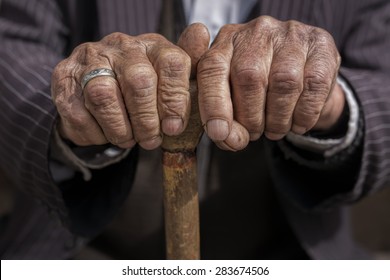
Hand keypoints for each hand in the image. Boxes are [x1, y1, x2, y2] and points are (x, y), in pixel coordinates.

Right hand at [51, 32, 191, 149]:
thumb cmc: (142, 89)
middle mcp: (121, 46)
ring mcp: (90, 58)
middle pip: (138, 81)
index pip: (172, 63)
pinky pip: (77, 110)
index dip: (175, 100)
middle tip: (150, 140)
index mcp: (153, 46)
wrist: (97, 86)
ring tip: (128, 140)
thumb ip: (186, 71)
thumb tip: (201, 33)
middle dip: (146, 121)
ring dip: (119, 129)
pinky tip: (104, 134)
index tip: (174, 128)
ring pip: (104, 96)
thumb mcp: (169, 83)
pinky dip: (94, 132)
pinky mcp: (64, 75)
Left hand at [197, 16, 342, 150]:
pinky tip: (298, 124)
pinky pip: (314, 85)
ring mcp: (290, 34)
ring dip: (278, 119)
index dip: (214, 105)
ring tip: (275, 130)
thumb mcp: (232, 99)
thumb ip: (223, 118)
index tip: (219, 133)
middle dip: (250, 117)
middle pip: (249, 77)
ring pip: (283, 82)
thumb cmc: (258, 91)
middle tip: (254, 134)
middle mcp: (256, 31)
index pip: (212, 69)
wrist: (302, 77)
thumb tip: (226, 138)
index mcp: (225, 43)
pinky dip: (305, 114)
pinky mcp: (320, 44)